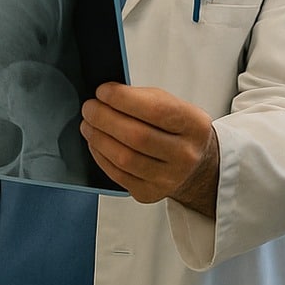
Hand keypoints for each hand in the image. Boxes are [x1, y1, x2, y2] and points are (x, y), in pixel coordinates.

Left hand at [81, 83, 218, 214]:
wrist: (195, 166)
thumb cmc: (179, 131)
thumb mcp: (174, 106)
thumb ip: (144, 99)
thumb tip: (106, 96)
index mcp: (195, 125)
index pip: (156, 110)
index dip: (123, 99)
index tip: (103, 91)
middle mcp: (185, 154)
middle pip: (136, 136)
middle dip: (104, 118)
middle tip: (89, 108)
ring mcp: (168, 178)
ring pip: (124, 158)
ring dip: (98, 138)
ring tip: (88, 124)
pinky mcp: (149, 193)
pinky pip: (117, 175)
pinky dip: (100, 156)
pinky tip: (96, 143)